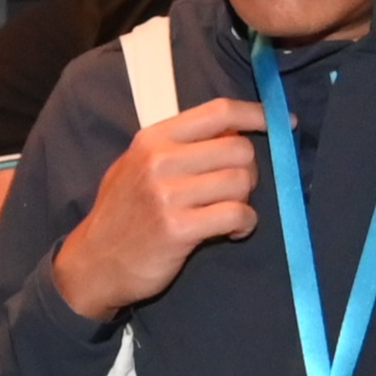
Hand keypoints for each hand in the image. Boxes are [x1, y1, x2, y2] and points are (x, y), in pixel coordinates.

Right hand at [51, 96, 266, 319]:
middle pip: (238, 149)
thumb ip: (179, 147)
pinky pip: (236, 214)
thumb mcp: (137, 166)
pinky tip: (232, 231)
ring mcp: (167, 195)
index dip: (257, 114)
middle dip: (249, 172)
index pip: (218, 112)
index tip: (282, 122)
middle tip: (236, 191)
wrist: (93, 263)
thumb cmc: (122, 214)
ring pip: (240, 182)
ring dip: (245, 201)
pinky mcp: (178, 229)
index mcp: (153, 139)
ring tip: (229, 214)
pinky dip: (244, 224)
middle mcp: (159, 160)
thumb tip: (234, 132)